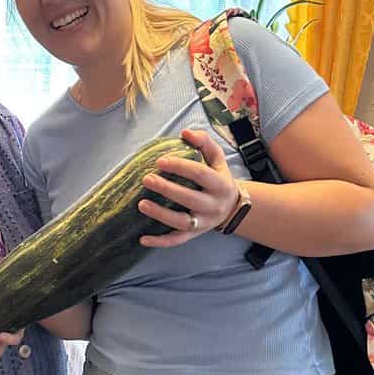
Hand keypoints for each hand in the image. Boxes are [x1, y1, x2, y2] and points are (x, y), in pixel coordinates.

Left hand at [138, 128, 240, 247]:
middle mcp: (213, 206)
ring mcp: (203, 223)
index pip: (200, 174)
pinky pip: (176, 241)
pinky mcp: (193, 235)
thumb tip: (185, 132)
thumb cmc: (219, 177)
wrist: (232, 207)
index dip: (180, 166)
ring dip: (160, 214)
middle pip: (189, 199)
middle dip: (167, 189)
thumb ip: (204, 142)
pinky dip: (160, 242)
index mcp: (220, 184)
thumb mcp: (217, 158)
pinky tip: (142, 239)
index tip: (160, 161)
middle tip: (147, 179)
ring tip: (141, 204)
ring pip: (181, 222)